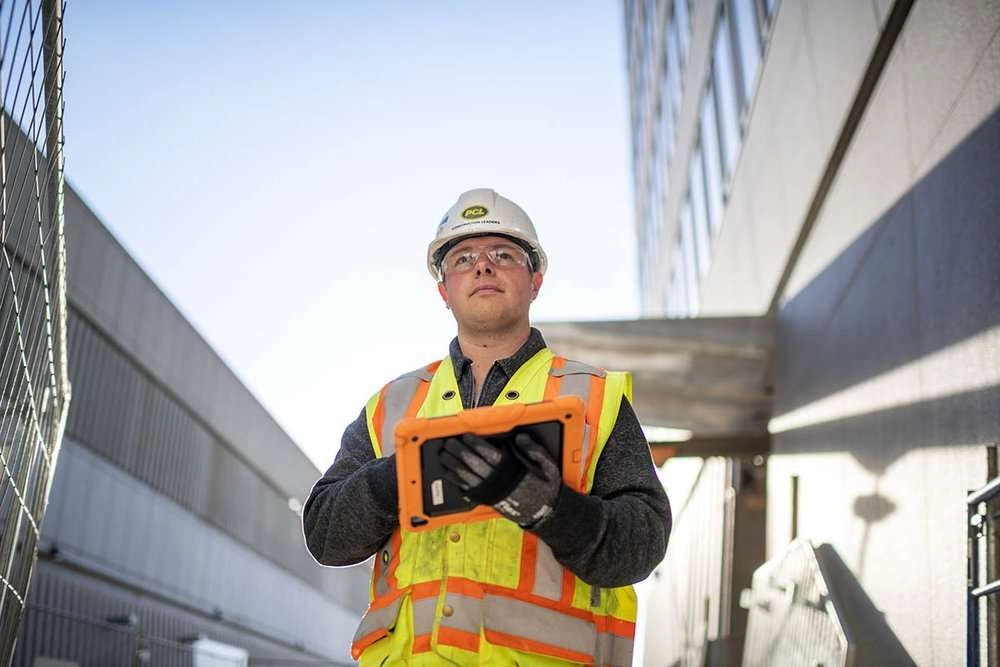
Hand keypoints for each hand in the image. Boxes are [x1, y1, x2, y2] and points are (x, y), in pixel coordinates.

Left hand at [439, 432, 560, 527]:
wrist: (545, 513)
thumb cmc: (545, 487)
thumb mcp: (547, 465)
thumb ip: (533, 450)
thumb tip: (521, 437)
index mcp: (512, 470)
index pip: (489, 454)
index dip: (476, 444)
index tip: (466, 436)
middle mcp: (499, 481)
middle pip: (473, 464)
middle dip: (459, 452)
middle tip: (449, 443)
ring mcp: (492, 492)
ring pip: (467, 477)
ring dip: (453, 465)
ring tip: (444, 456)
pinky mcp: (488, 500)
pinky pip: (467, 490)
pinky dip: (456, 481)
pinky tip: (449, 474)